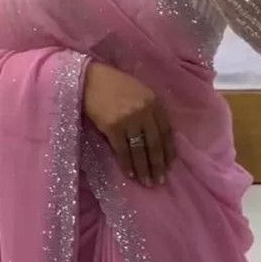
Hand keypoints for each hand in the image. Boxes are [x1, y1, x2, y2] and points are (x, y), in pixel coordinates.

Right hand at [83, 61, 175, 187]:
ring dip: (144, 169)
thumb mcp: (139, 91)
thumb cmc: (115, 84)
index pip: (166, 130)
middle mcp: (144, 110)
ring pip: (140, 150)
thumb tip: (156, 137)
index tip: (170, 164)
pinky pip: (123, 150)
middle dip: (158, 164)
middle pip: (155, 143)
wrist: (90, 79)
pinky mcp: (113, 127)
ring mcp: (129, 119)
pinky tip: (130, 174)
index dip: (168, 150)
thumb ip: (149, 110)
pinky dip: (127, 164)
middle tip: (160, 180)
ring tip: (147, 182)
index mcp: (153, 101)